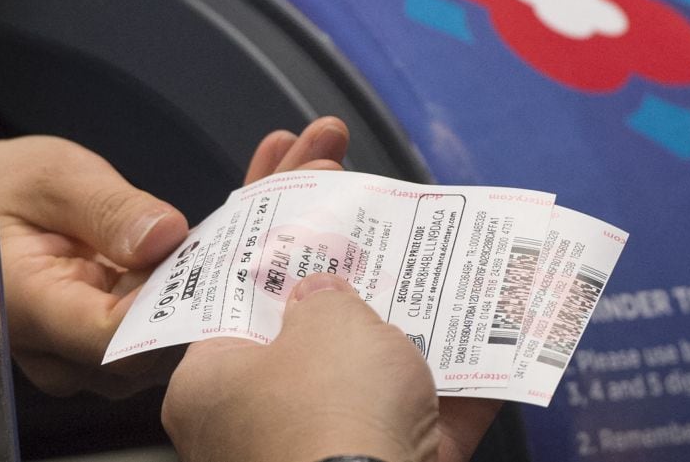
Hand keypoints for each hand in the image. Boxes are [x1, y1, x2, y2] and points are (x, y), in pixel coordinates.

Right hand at [0, 116, 349, 396]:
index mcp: (42, 312)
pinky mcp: (129, 321)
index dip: (204, 297)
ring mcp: (106, 341)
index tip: (270, 238)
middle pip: (183, 319)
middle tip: (317, 173)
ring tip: (309, 165)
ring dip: (258, 236)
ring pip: (195, 307)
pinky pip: (187, 293)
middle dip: (258, 245)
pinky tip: (276, 185)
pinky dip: (234, 242)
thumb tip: (164, 236)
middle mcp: (79, 347)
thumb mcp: (43, 178)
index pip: (133, 336)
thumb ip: (100, 211)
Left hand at [162, 273, 439, 461]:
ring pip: (362, 398)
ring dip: (400, 360)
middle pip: (300, 360)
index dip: (270, 282)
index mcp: (209, 388)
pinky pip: (414, 435)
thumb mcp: (327, 321)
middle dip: (342, 321)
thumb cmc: (327, 418)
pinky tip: (480, 363)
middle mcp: (249, 433)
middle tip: (372, 272)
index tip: (300, 253)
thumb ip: (325, 297)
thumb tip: (324, 292)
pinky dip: (446, 404)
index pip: (230, 320)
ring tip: (437, 307)